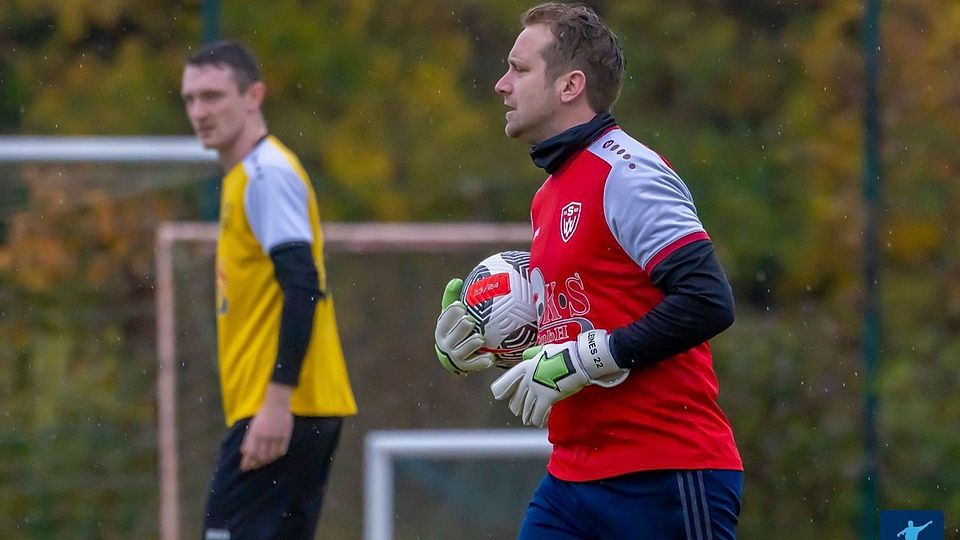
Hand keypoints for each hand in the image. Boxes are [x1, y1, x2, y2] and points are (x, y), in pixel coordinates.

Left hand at [240, 383, 293, 470]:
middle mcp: (264, 436)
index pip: (250, 452)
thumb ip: (249, 439)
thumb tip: (245, 452)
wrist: (276, 404)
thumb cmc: (263, 414)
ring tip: (264, 462)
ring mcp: (276, 436)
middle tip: (255, 466)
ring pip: (271, 455)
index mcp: (255, 433)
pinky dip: (277, 455)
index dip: (248, 462)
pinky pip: (281, 450)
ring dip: (267, 461)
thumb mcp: (253, 426)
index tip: (246, 468)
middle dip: (257, 464)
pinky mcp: (285, 435)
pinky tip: (275, 456)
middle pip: (261, 456)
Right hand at [435, 278, 494, 374]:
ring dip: (471, 344)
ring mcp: (455, 356)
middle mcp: (445, 343)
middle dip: (461, 328)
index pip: (444, 320)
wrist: (459, 353)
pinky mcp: (465, 366)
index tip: (461, 306)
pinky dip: (480, 362)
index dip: (451, 313)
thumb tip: (456, 280)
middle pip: (452, 336)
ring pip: (461, 351)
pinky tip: (491, 358)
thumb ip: (453, 297)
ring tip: (481, 338)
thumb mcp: (454, 313)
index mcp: (442, 328)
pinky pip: (472, 365)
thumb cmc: (457, 327)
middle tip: (471, 321)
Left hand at [490, 329, 627, 426]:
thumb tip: (526, 355)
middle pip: (519, 396)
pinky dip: (538, 419)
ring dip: (527, 415)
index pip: (510, 378)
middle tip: (517, 412)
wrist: (577, 360)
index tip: (498, 394)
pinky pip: (539, 413)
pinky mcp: (546, 398)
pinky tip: (539, 423)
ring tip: (528, 420)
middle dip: (517, 406)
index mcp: (526, 366)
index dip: (502, 387)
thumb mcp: (545, 350)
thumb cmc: (564, 353)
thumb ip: (534, 354)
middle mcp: (528, 378)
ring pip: (527, 407)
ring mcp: (536, 389)